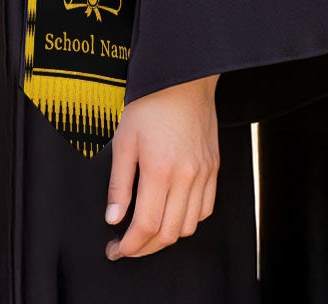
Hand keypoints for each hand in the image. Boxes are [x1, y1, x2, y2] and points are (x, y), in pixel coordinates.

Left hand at [105, 74, 218, 259]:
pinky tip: (173, 214)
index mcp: (160, 170)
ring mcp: (204, 174)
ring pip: (189, 226)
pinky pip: (206, 209)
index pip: (147, 225)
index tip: (117, 250)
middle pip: (169, 233)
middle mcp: (186, 177)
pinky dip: (188, 220)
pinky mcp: (214, 169)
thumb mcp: (124, 138)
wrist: (182, 78)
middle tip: (127, 247)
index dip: (131, 245)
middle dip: (145, 248)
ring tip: (147, 232)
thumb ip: (119, 183)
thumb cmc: (150, 102)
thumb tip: (114, 217)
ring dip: (167, 237)